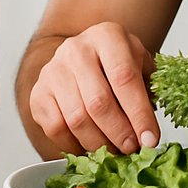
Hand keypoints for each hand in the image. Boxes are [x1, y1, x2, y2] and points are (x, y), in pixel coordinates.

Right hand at [28, 22, 158, 156]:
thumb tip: (149, 136)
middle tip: (132, 149)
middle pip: (98, 102)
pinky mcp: (38, 93)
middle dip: (119, 133)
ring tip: (114, 151)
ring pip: (76, 119)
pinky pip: (56, 129)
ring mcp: (53, 71)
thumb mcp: (140, 67)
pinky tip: (90, 148)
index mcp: (108, 37)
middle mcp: (76, 49)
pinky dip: (75, 146)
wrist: (82, 56)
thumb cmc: (116, 65)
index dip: (139, 113)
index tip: (150, 139)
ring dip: (99, 143)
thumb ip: (148, 95)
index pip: (125, 78)